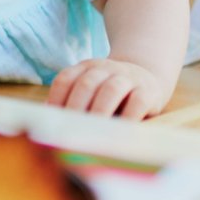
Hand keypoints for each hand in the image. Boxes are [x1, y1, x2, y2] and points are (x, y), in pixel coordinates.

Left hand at [45, 58, 169, 120]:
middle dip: (76, 107)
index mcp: (86, 68)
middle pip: (86, 84)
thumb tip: (51, 123)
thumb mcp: (91, 91)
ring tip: (92, 131)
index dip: (56, 99)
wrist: (147, 79)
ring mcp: (128, 78)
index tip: (51, 120)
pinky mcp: (148, 91)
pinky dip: (127, 117)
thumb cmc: (110, 95)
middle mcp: (105, 69)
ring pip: (110, 90)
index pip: (66, 79)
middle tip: (70, 129)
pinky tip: (119, 132)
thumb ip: (73, 102)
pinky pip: (137, 101)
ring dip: (99, 111)